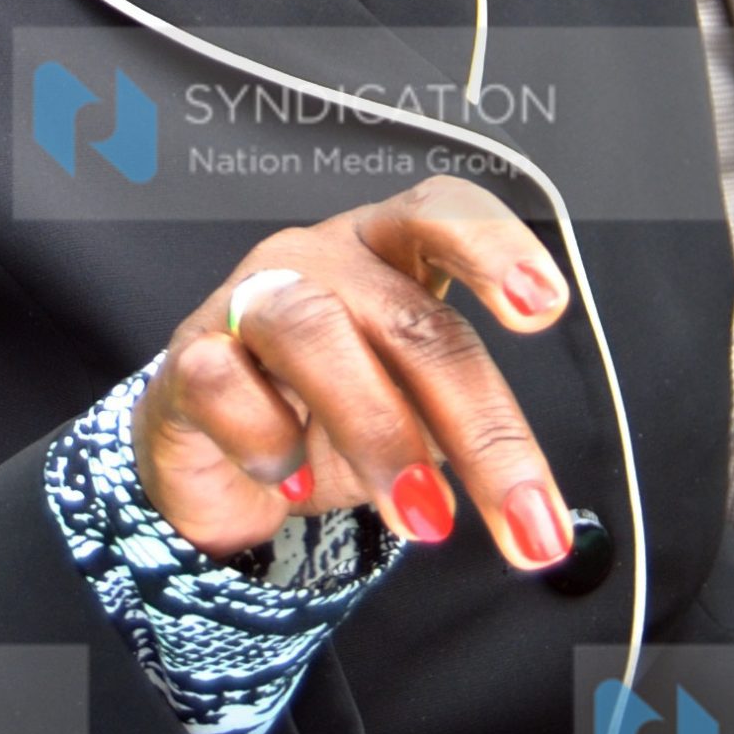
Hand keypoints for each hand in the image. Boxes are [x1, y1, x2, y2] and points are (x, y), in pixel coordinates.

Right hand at [132, 178, 577, 566]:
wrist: (215, 456)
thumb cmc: (326, 413)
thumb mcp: (412, 413)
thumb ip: (466, 432)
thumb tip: (536, 509)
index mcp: (389, 250)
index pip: (442, 212)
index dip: (495, 247)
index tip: (544, 307)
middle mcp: (322, 257)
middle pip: (409, 319)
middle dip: (480, 429)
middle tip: (527, 520)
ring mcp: (248, 298)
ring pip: (315, 335)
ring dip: (381, 433)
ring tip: (426, 519)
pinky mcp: (189, 356)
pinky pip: (224, 381)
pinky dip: (266, 437)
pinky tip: (293, 480)